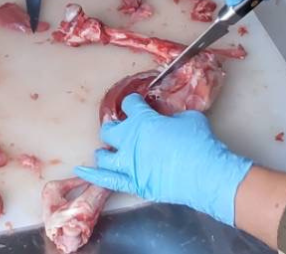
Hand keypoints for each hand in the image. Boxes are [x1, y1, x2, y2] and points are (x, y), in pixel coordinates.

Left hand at [75, 95, 251, 224]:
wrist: (205, 174)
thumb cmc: (199, 142)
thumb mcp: (189, 117)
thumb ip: (173, 116)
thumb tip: (170, 119)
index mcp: (143, 120)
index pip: (130, 104)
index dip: (133, 102)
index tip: (137, 103)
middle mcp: (130, 140)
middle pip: (111, 130)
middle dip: (114, 127)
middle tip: (120, 128)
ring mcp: (129, 164)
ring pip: (105, 156)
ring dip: (105, 151)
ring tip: (106, 151)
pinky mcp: (133, 184)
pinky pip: (106, 180)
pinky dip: (92, 176)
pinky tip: (81, 172)